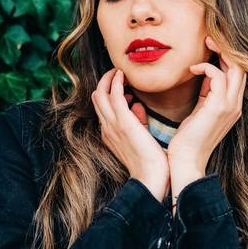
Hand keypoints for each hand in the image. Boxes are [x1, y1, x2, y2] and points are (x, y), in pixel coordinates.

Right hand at [91, 68, 169, 200]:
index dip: (109, 94)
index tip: (125, 88)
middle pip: (96, 98)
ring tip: (119, 71)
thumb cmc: (150, 161)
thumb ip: (138, 121)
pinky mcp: (123, 122)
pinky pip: (114, 95)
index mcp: (109, 134)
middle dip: (105, 82)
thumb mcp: (141, 137)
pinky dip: (116, 82)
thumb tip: (139, 106)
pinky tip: (122, 74)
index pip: (101, 108)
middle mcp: (107, 128)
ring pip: (100, 94)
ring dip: (109, 79)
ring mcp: (112, 125)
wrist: (151, 177)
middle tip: (118, 73)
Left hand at [166, 36, 246, 168]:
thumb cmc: (189, 138)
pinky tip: (192, 70)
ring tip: (205, 44)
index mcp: (233, 105)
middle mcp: (236, 104)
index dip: (229, 56)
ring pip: (236, 68)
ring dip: (221, 52)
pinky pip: (219, 77)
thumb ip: (207, 93)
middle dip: (228, 48)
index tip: (212, 45)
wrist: (187, 161)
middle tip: (210, 38)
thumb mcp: (201, 110)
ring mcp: (230, 106)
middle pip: (243, 66)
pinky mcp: (218, 107)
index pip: (240, 73)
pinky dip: (206, 68)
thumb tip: (205, 73)